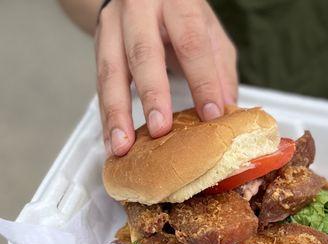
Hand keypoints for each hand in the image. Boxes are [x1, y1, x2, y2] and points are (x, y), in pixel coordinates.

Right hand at [95, 0, 237, 155]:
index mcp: (176, 2)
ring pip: (111, 72)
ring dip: (117, 114)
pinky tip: (111, 139)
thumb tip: (228, 110)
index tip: (211, 114)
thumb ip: (220, 69)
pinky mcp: (99, 45)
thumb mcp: (209, 32)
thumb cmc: (180, 15)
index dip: (203, 81)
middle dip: (153, 96)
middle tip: (160, 129)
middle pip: (144, 54)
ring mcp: (115, 26)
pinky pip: (99, 84)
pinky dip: (106, 116)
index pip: (191, 43)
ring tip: (124, 145)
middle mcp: (140, 10)